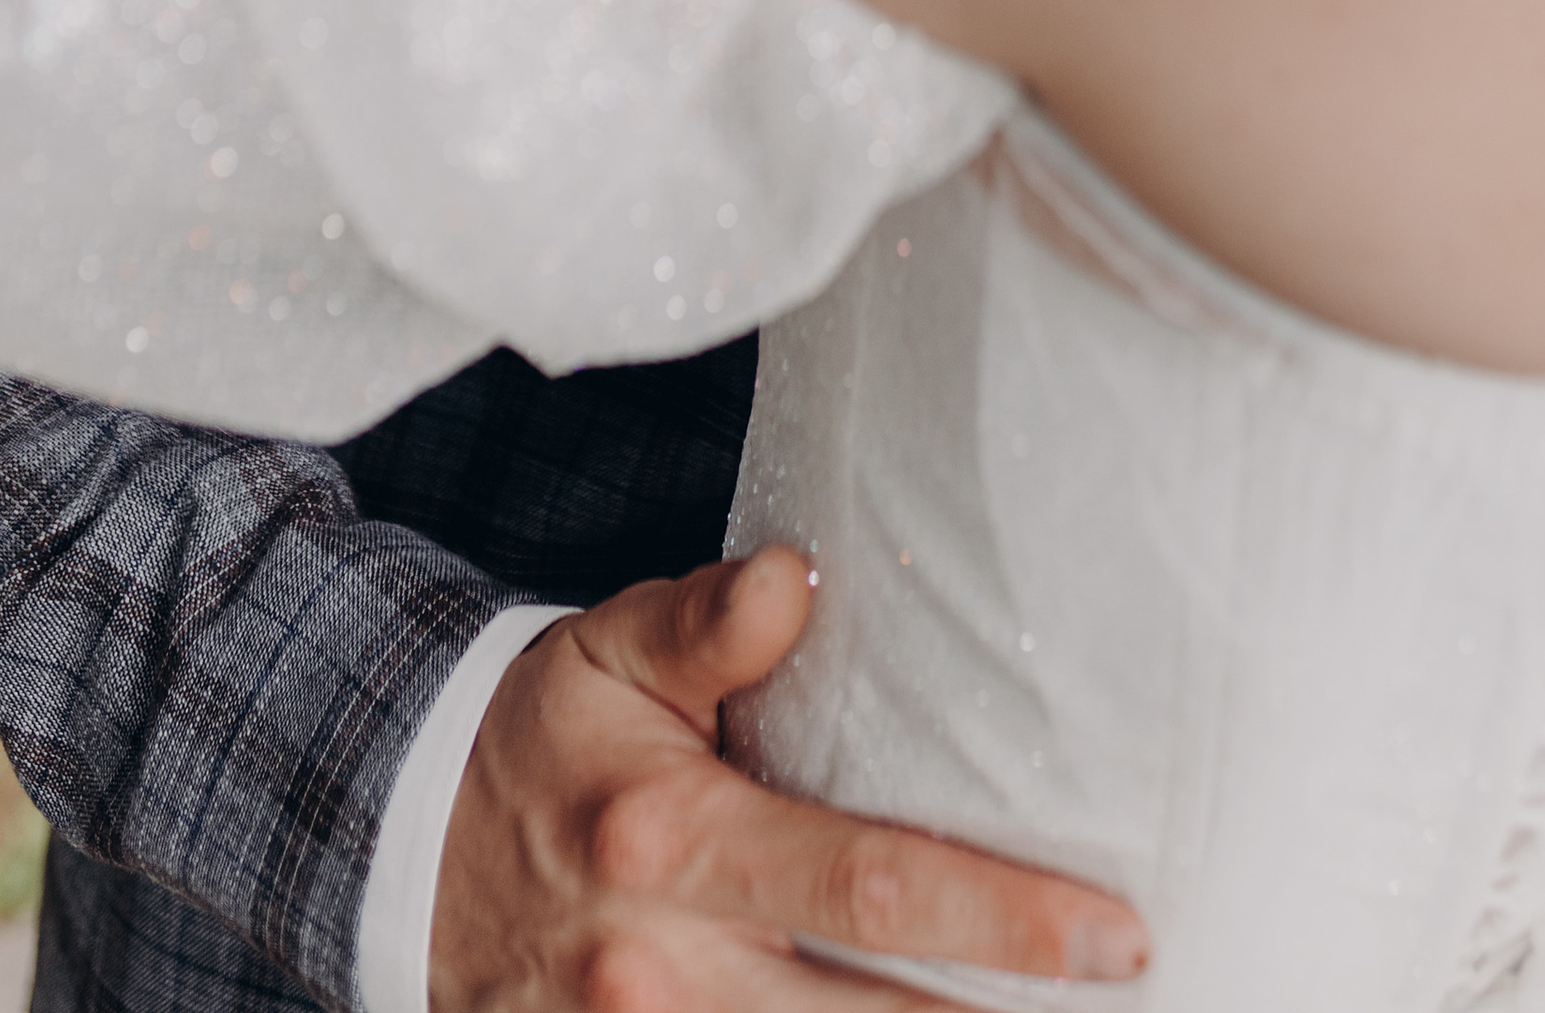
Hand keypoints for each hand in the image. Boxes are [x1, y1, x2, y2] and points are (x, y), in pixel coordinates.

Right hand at [429, 551, 1147, 1009]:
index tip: (1119, 936)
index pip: (869, 886)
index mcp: (671, 841)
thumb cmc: (547, 740)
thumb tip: (795, 574)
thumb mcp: (610, 652)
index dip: (1002, 920)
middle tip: (1141, 1003)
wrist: (402, 856)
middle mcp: (661, 972)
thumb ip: (707, 622)